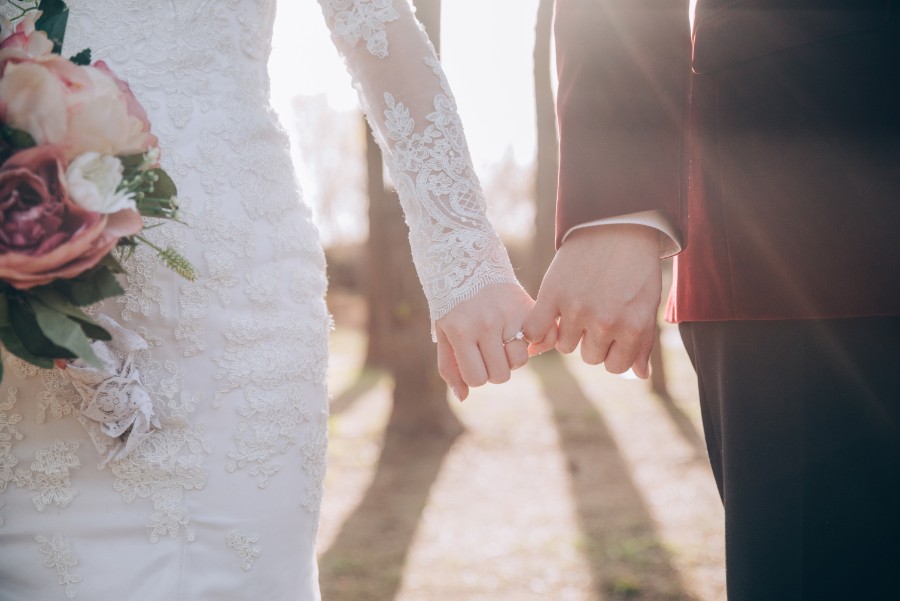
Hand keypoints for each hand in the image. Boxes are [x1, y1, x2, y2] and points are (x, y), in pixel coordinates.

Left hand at [435, 282, 533, 400]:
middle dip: (494, 369)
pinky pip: (543, 339)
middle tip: (487, 351)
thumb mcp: (442, 331)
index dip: (476, 375)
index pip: (477, 379)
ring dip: (512, 357)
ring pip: (520, 361)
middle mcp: (486, 324)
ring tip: (503, 340)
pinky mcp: (526, 306)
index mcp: (461, 332)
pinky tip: (524, 336)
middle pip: (501, 375)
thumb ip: (449, 366)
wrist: (468, 262)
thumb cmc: (452, 303)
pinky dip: (537, 343)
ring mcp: (509, 315)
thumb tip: (463, 398)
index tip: (473, 360)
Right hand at [523, 224, 661, 377]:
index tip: (612, 336)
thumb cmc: (636, 266)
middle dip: (592, 341)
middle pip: (590, 357)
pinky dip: (537, 331)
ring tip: (577, 308)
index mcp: (632, 327)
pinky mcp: (552, 295)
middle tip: (595, 315)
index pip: (615, 366)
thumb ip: (643, 342)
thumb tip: (638, 375)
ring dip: (569, 332)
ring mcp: (576, 310)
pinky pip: (535, 330)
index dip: (613, 352)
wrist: (616, 225)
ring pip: (565, 346)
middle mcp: (604, 322)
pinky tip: (547, 321)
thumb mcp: (647, 304)